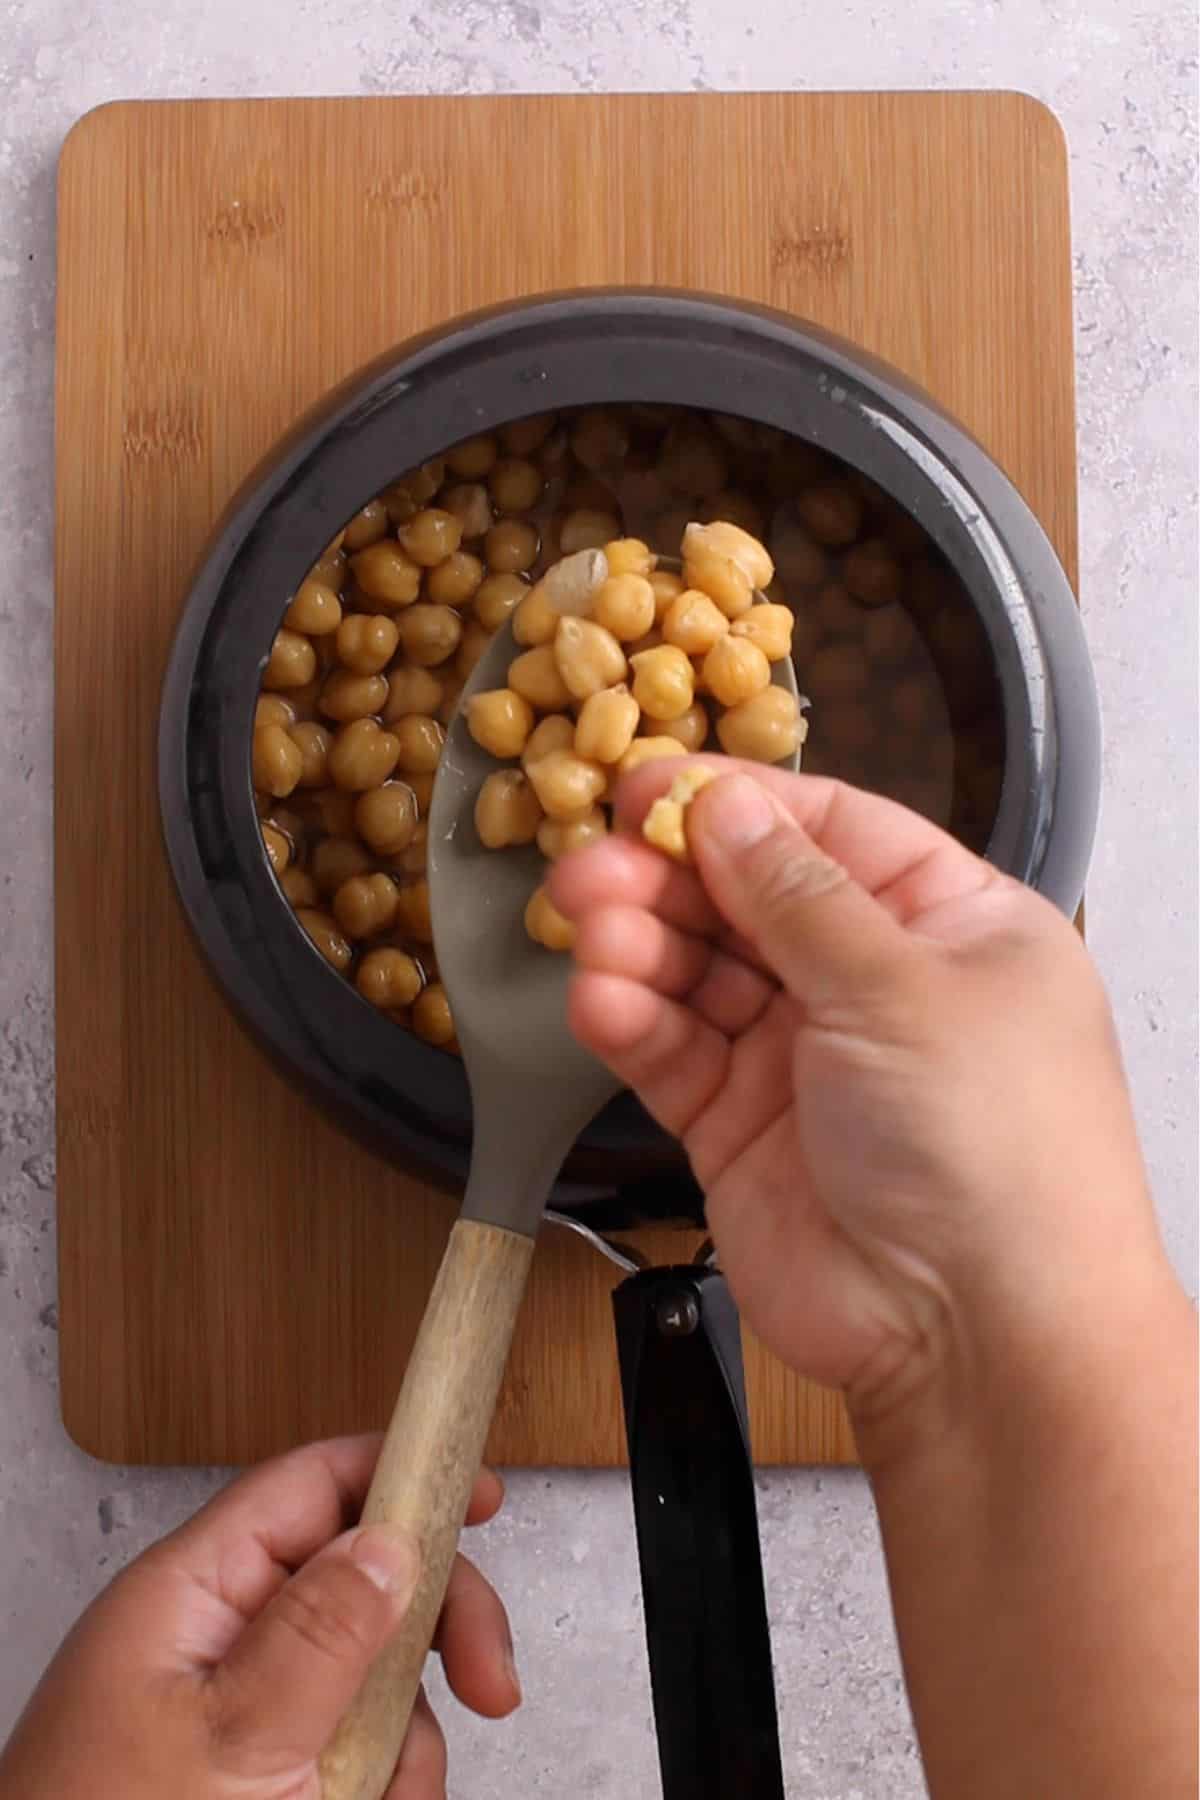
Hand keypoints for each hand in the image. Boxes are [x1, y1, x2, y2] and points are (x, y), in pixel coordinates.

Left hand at [0, 1436, 517, 1799]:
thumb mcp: (234, 1742)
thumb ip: (320, 1634)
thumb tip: (390, 1540)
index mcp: (189, 1596)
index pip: (309, 1487)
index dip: (399, 1473)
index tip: (481, 1493)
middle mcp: (216, 1640)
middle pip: (359, 1582)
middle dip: (434, 1630)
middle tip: (489, 1681)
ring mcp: (239, 1711)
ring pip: (369, 1680)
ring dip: (403, 1740)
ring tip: (383, 1799)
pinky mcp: (257, 1774)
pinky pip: (351, 1750)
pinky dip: (380, 1784)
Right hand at [550, 761, 1174, 1445]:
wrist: (974, 1335)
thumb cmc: (993, 1149)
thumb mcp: (903, 985)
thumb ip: (798, 893)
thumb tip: (725, 804)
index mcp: (948, 926)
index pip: (828, 833)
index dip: (737, 804)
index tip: (649, 785)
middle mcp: (875, 985)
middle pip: (747, 899)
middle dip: (668, 876)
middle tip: (594, 864)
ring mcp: (804, 1058)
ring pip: (699, 974)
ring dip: (638, 945)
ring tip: (589, 928)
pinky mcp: (740, 1128)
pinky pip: (674, 1054)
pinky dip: (633, 1023)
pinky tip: (600, 1000)